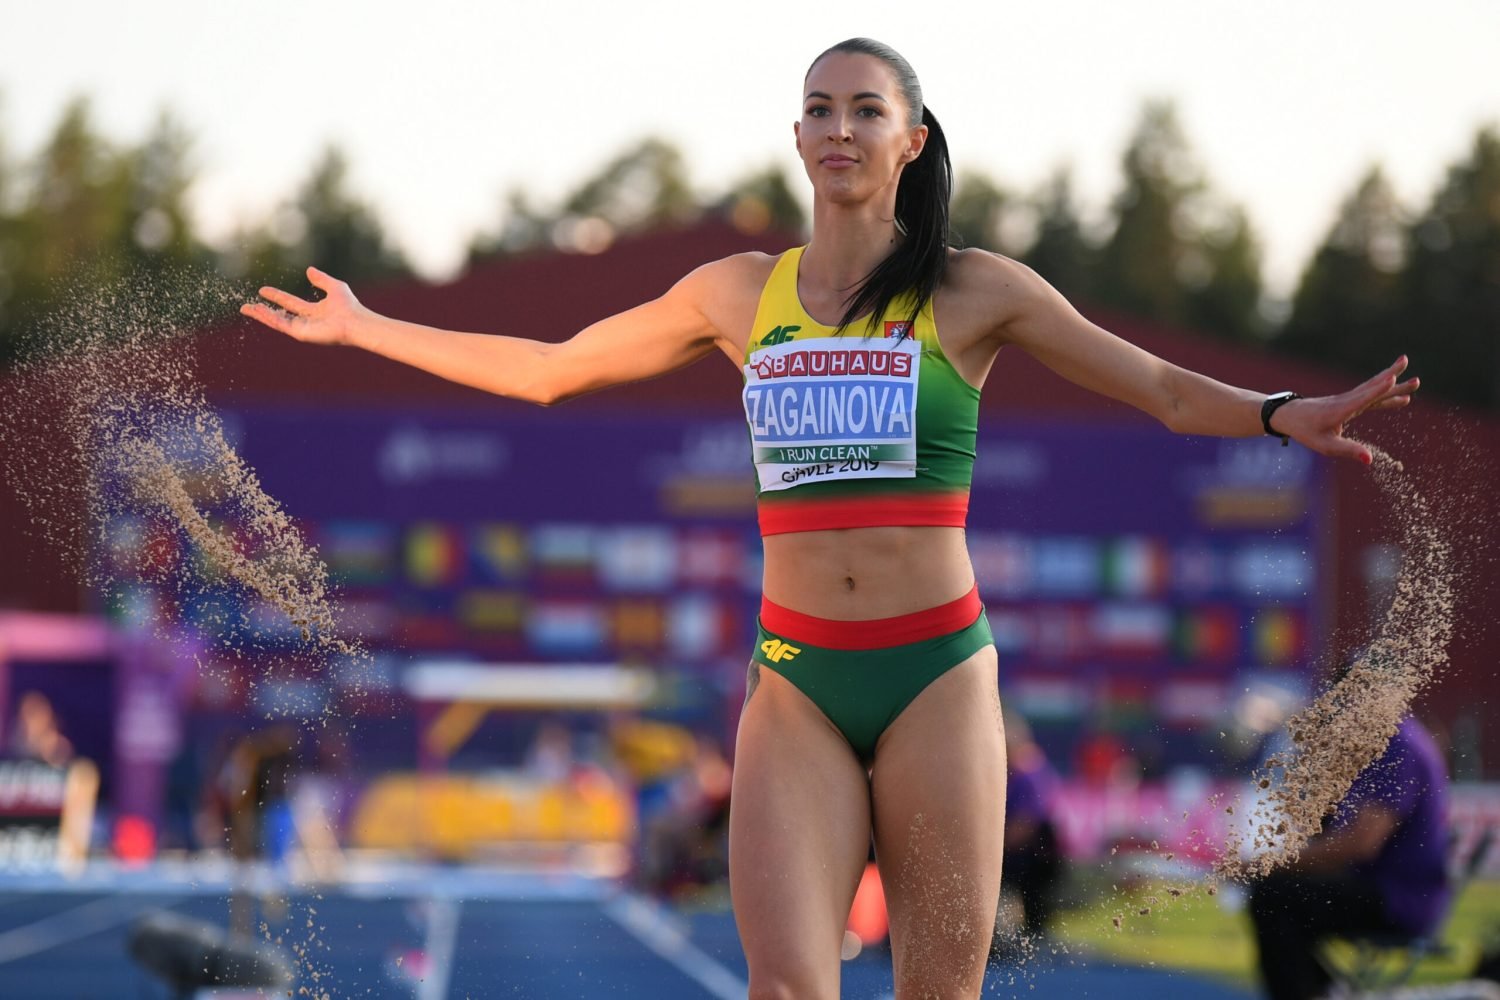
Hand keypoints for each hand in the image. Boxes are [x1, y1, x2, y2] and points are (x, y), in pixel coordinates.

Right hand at [239, 267, 363, 345]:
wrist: (355, 321)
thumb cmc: (349, 306)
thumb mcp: (334, 286)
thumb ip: (321, 279)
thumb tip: (309, 270)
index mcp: (314, 312)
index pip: (290, 303)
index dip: (276, 296)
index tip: (262, 290)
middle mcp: (307, 322)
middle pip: (280, 315)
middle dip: (262, 311)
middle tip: (246, 306)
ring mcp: (304, 329)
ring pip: (277, 322)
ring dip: (262, 315)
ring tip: (247, 309)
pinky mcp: (302, 334)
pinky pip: (282, 325)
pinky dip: (270, 318)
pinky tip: (259, 311)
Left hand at [1271, 356, 1419, 463]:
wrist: (1290, 415)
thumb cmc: (1306, 430)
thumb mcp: (1325, 445)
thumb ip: (1348, 450)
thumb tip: (1370, 460)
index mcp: (1341, 410)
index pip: (1362, 398)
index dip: (1376, 389)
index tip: (1392, 379)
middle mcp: (1347, 401)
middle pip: (1374, 389)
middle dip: (1395, 384)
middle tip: (1418, 379)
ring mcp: (1349, 399)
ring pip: (1374, 388)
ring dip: (1394, 383)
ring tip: (1415, 380)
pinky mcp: (1349, 401)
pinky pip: (1371, 395)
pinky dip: (1385, 393)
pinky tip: (1398, 395)